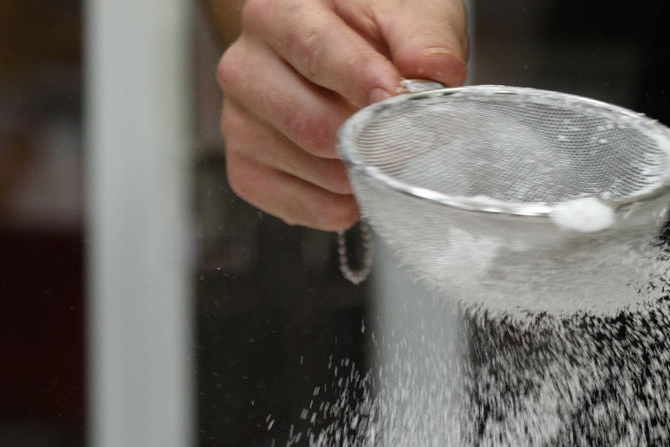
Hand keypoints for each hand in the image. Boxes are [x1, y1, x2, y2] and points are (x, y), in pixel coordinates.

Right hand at [215, 0, 467, 230]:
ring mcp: (237, 123)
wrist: (342, 56)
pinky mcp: (245, 169)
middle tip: (406, 139)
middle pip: (308, 123)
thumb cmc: (372, 29)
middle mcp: (244, 67)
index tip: (398, 101)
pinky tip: (355, 181)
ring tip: (380, 152)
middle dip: (367, 140)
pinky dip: (339, 203)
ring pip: (308, 167)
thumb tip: (432, 73)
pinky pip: (297, 204)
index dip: (360, 80)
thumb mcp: (407, 12)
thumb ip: (424, 36)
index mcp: (277, 12)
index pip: (314, 51)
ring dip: (359, 173)